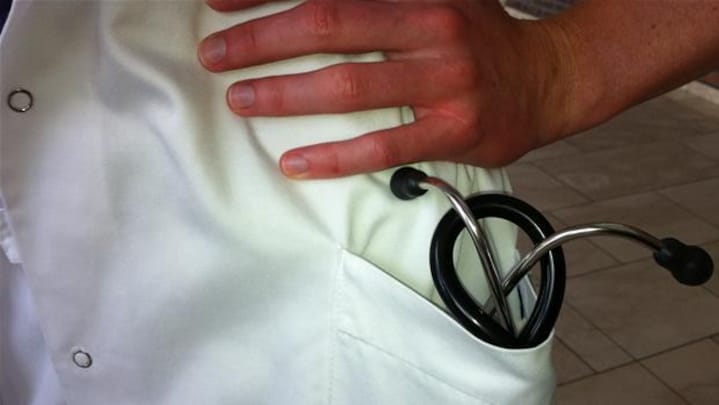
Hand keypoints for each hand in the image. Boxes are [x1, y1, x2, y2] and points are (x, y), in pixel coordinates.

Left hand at [199, 0, 575, 178]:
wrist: (548, 79)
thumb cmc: (479, 36)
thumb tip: (314, 1)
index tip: (218, 2)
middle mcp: (430, 28)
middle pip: (328, 26)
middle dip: (261, 40)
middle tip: (215, 58)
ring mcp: (443, 83)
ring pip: (349, 88)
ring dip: (285, 96)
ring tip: (241, 102)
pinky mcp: (453, 132)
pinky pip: (383, 148)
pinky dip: (334, 157)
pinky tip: (294, 162)